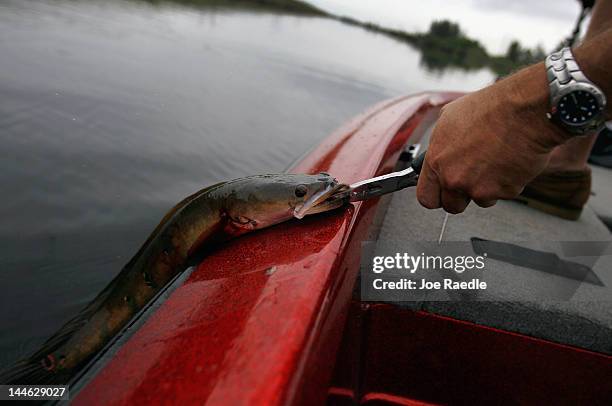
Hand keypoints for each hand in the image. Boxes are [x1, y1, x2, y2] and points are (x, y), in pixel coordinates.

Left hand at [416, 63, 568, 213]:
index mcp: (437, 162)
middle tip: (471, 178)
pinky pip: (502, 194)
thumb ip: (439, 143)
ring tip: (493, 163)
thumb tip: (438, 150)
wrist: (524, 110)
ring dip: (485, 188)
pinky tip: (507, 162)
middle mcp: (454, 179)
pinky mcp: (504, 192)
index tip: (440, 193)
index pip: (426, 197)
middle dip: (460, 196)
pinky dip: (505, 183)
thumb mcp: (448, 118)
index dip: (435, 196)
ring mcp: (479, 188)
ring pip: (479, 200)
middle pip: (452, 206)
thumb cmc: (490, 108)